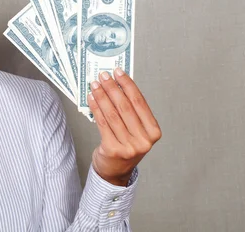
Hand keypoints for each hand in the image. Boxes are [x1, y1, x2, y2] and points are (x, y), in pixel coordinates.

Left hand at [88, 68, 161, 185]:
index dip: (128, 85)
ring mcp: (129, 147)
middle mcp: (144, 140)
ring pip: (112, 114)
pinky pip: (103, 123)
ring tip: (95, 84)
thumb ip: (130, 111)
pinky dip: (96, 108)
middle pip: (125, 107)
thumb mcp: (135, 130)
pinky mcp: (113, 150)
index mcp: (153, 132)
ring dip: (102, 96)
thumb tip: (116, 83)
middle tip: (103, 75)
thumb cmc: (125, 145)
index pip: (140, 102)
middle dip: (112, 88)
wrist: (115, 171)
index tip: (118, 72)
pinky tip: (91, 98)